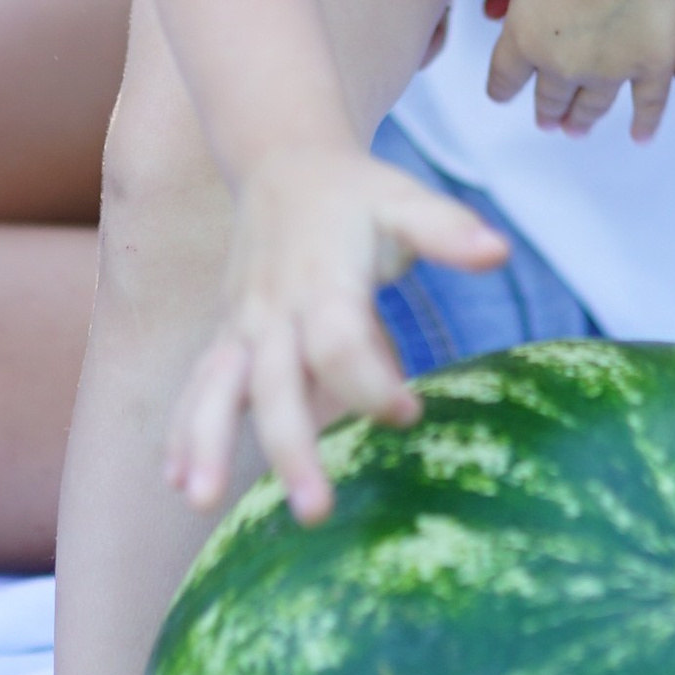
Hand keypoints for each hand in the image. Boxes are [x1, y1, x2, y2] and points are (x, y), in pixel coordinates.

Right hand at [167, 145, 506, 526]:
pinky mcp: (228, 339)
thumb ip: (446, 230)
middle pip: (275, 385)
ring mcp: (243, 327)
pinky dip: (183, 430)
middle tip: (315, 510)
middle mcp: (274, 310)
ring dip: (206, 443)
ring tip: (199, 500)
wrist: (282, 164)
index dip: (374, 386)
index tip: (413, 412)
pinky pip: (200, 386)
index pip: (340, 346)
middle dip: (291, 448)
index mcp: (322, 281)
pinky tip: (175, 479)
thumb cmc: (354, 194)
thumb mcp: (403, 200)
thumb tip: (498, 251)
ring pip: (217, 389)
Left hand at [458, 0, 674, 140]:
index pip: (505, 76)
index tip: (500, 95)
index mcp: (525, 38)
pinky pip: (647, 105)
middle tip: (546, 121)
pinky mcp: (651, 67)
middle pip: (549, 97)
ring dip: (581, 120)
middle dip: (545, 110)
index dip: (501, 87)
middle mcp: (563, 65)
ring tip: (576, 130)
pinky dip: (643, 123)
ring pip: (591, 105)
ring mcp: (610, 71)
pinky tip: (640, 137)